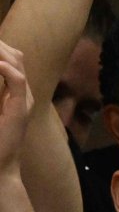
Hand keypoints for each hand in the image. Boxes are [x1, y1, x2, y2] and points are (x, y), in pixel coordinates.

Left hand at [0, 42, 32, 171]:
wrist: (1, 165)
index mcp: (14, 92)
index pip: (12, 61)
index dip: (1, 49)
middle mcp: (22, 93)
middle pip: (16, 57)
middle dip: (0, 46)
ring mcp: (23, 100)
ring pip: (17, 64)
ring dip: (1, 53)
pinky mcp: (20, 108)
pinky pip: (17, 80)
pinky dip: (5, 69)